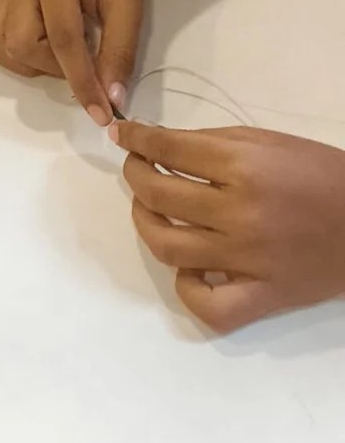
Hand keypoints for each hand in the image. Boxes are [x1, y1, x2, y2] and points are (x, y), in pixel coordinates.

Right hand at [0, 0, 146, 123]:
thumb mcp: (129, 10)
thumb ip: (119, 55)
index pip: (62, 40)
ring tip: (50, 53)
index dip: (81, 81)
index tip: (101, 113)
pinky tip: (4, 39)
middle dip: (50, 68)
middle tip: (79, 63)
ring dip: (21, 60)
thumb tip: (110, 102)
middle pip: (17, 44)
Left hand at [113, 119, 344, 331]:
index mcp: (244, 168)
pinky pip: (209, 306)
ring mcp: (249, 261)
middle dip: (135, 175)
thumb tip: (157, 143)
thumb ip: (209, 143)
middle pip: (159, 197)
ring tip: (151, 210)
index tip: (123, 136)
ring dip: (146, 225)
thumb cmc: (320, 174)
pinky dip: (188, 289)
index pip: (168, 150)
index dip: (135, 139)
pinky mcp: (264, 297)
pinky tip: (189, 266)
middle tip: (138, 169)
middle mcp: (241, 215)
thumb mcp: (266, 141)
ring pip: (169, 249)